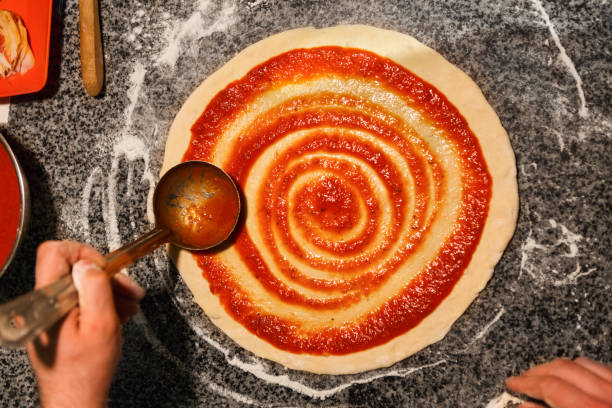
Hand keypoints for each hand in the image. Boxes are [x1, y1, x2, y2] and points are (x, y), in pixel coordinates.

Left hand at [27, 241, 144, 407]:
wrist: (76, 399)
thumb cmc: (87, 371)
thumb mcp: (100, 324)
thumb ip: (95, 288)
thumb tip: (88, 263)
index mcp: (48, 301)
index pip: (54, 252)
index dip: (83, 254)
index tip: (102, 269)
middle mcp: (42, 305)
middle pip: (71, 268)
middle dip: (104, 276)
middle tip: (125, 289)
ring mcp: (48, 314)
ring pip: (77, 284)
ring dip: (106, 290)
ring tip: (126, 305)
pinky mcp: (55, 322)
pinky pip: (76, 301)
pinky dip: (99, 303)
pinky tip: (116, 314)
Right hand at [506, 357, 611, 407]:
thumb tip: (523, 406)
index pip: (550, 385)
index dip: (526, 382)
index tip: (512, 383)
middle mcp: (607, 394)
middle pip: (564, 367)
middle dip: (538, 370)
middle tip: (523, 378)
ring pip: (584, 362)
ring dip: (560, 367)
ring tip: (547, 376)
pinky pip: (603, 367)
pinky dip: (585, 369)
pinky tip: (579, 379)